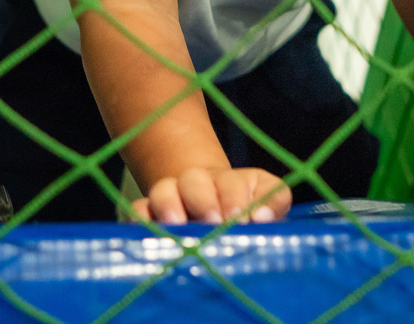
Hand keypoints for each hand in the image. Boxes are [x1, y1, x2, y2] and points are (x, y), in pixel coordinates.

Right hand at [130, 167, 291, 223]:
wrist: (214, 218)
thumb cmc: (247, 213)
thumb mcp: (268, 201)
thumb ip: (274, 200)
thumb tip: (261, 216)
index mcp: (229, 182)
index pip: (231, 182)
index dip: (234, 197)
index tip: (240, 218)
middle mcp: (197, 185)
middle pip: (194, 179)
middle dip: (202, 198)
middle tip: (212, 221)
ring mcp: (170, 198)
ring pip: (163, 190)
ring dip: (169, 204)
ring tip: (177, 224)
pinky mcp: (149, 215)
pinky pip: (138, 210)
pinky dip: (140, 217)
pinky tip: (148, 232)